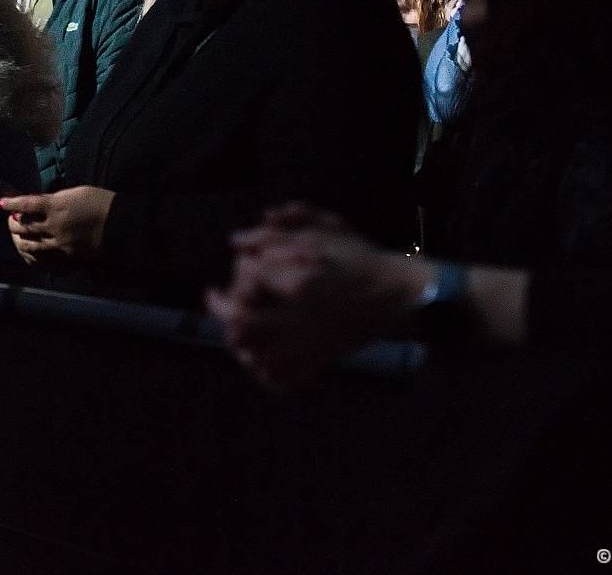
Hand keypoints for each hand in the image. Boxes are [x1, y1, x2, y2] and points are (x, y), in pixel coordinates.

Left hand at [0, 186, 115, 265]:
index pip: (26, 204)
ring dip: (21, 239)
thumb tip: (41, 205)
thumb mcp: (76, 192)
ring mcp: (59, 243)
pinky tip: (31, 252)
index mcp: (56, 206)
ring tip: (19, 236)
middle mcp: (53, 225)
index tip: (0, 203)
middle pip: (24, 226)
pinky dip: (34, 254)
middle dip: (13, 223)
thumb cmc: (101, 202)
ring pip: (30, 245)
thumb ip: (56, 199)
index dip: (11, 204)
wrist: (120, 225)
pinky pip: (44, 257)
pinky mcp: (66, 257)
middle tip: (11, 220)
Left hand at [205, 203, 427, 389]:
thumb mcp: (322, 231)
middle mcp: (300, 319)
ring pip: (254, 356)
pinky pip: (279, 379)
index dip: (240, 269)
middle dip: (221, 307)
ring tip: (233, 325)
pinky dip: (263, 371)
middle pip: (241, 322)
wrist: (397, 295)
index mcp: (300, 284)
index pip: (248, 276)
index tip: (241, 263)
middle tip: (213, 295)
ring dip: (238, 341)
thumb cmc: (358, 259)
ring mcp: (308, 345)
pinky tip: (257, 354)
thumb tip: (235, 241)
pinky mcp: (318, 361)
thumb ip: (276, 232)